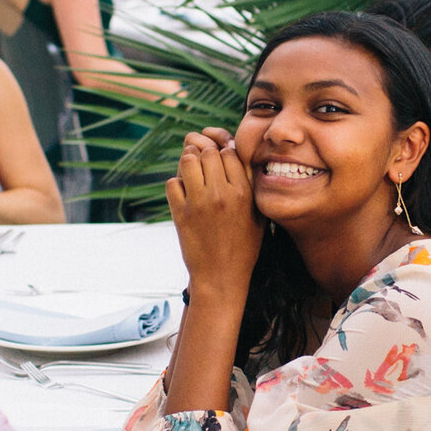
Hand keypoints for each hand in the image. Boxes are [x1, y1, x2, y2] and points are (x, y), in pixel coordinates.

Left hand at [166, 130, 263, 292]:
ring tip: (192, 174)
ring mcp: (199, 203)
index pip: (230, 153)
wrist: (221, 277)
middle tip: (204, 166)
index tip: (221, 164)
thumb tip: (239, 158)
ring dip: (189, 164)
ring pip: (188, 161)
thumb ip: (251, 187)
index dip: (224, 154)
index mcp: (244, 193)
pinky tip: (183, 194)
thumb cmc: (244, 248)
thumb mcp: (258, 216)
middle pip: (208, 153)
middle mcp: (222, 194)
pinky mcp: (180, 214)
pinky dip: (176, 185)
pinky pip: (172, 183)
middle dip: (205, 155)